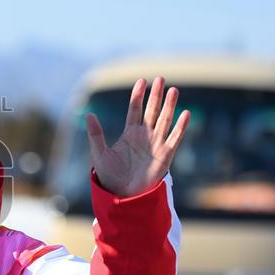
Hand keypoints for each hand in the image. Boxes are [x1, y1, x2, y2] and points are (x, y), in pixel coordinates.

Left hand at [86, 77, 189, 197]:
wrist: (123, 195)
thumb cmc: (110, 176)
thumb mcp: (99, 154)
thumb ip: (96, 135)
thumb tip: (88, 114)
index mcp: (129, 133)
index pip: (135, 109)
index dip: (138, 96)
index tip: (142, 81)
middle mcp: (145, 136)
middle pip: (152, 111)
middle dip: (156, 95)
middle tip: (161, 78)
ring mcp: (156, 144)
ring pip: (165, 120)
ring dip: (170, 106)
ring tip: (174, 90)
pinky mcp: (166, 155)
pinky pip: (175, 138)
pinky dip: (181, 126)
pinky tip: (185, 113)